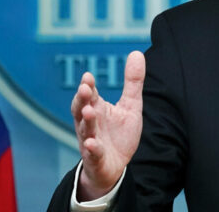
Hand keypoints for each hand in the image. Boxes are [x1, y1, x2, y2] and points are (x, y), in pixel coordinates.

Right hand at [71, 51, 145, 200]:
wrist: (115, 165)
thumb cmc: (119, 133)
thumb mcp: (131, 105)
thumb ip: (132, 82)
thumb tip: (137, 52)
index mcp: (97, 109)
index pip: (90, 94)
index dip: (88, 86)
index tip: (88, 76)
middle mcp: (90, 123)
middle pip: (81, 109)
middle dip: (82, 99)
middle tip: (85, 88)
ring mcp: (91, 141)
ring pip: (86, 130)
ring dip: (87, 121)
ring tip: (89, 111)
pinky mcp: (96, 158)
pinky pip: (93, 153)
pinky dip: (92, 148)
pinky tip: (92, 143)